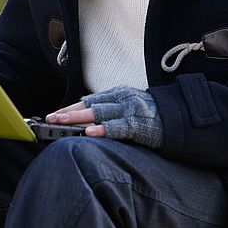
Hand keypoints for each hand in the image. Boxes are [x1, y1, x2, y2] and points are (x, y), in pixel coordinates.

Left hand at [45, 87, 162, 148]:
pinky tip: (90, 133)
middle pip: (90, 104)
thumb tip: (85, 119)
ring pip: (99, 113)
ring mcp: (129, 110)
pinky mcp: (138, 123)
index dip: (70, 107)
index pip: (88, 100)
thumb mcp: (127, 106)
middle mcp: (120, 98)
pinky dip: (102, 129)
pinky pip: (117, 127)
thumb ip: (109, 110)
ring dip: (79, 119)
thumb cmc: (149, 114)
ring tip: (62, 123)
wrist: (177, 117)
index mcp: (116, 94)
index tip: (53, 114)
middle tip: (50, 118)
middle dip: (68, 113)